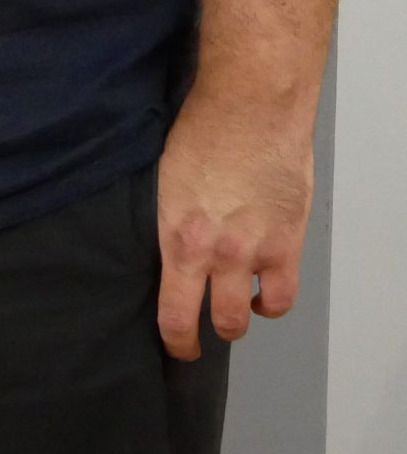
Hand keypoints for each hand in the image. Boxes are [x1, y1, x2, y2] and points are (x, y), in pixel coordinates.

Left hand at [155, 89, 313, 360]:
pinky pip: (283, 295)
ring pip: (249, 315)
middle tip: (201, 335)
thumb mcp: (165, 182)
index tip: (176, 345)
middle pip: (215, 321)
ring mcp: (256, 252)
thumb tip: (172, 250)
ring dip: (240, 318)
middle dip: (206, 335)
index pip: (174, 313)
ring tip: (235, 309)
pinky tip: (264, 291)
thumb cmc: (199, 131)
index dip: (176, 340)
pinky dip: (272, 301)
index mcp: (177, 237)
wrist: (250, 107)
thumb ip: (171, 223)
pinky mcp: (289, 243)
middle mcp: (216, 254)